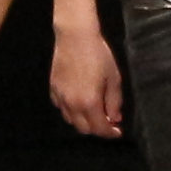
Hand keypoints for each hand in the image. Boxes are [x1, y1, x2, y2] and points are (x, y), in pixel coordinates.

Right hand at [52, 22, 125, 137]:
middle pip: (84, 129)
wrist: (75, 37)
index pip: (100, 128)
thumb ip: (115, 102)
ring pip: (71, 120)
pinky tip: (78, 101)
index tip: (117, 131)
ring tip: (93, 111)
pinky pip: (61, 108)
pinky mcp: (53, 89)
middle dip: (97, 129)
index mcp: (89, 103)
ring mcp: (60, 98)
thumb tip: (115, 118)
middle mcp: (72, 104)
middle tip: (107, 121)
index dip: (110, 133)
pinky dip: (70, 110)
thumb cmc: (99, 55)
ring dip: (83, 121)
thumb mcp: (114, 78)